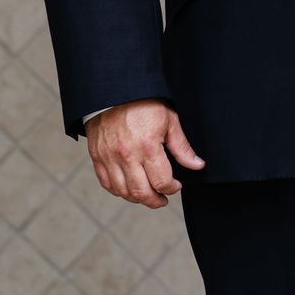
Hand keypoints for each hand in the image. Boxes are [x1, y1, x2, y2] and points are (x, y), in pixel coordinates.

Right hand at [85, 100, 203, 208]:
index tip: (176, 186)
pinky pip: (107, 184)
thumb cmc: (144, 104)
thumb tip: (197, 165)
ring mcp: (109, 158)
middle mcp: (127, 156)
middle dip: (155, 201)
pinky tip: (129, 189)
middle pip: (141, 192)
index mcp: (148, 147)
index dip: (172, 188)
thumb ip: (182, 148)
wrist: (114, 93)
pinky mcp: (97, 157)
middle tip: (162, 199)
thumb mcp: (170, 121)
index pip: (162, 181)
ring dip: (137, 198)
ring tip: (148, 195)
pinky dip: (118, 191)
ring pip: (123, 192)